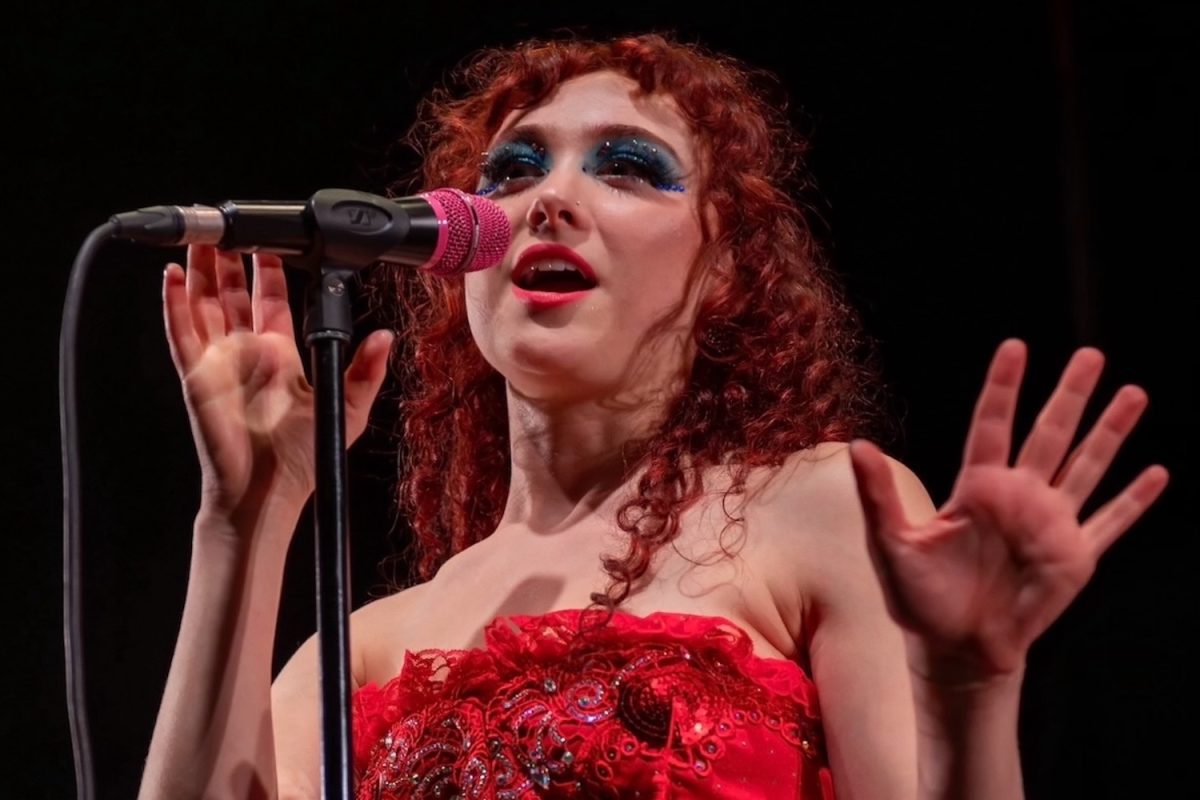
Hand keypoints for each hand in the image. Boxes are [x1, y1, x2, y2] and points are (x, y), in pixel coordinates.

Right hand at [163, 245, 392, 526]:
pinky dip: (173, 303)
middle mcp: (247, 351)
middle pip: (233, 293)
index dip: (269, 268)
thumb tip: (385, 336)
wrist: (266, 490)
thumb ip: (366, 370)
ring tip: (200, 237)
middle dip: (230, 259)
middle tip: (229, 226)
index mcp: (281, 353)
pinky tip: (171, 276)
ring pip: (204, 303)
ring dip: (201, 271)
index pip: (271, 299)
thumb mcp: (347, 408)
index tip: (273, 240)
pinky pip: (180, 331)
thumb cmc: (303, 457)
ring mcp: (219, 359)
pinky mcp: (196, 373)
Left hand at [848, 339, 1167, 683]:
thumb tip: (857, 445)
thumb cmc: (919, 598)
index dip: (1004, 387)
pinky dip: (1134, 501)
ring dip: (1111, 432)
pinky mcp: (1074, 557)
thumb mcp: (892, 544)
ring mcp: (1050, 524)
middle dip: (1071, 394)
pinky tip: (1158, 473)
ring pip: (1087, 466)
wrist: (955, 649)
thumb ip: (879, 495)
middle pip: (1050, 433)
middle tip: (1091, 354)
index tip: (1015, 347)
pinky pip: (1111, 522)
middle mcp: (1018, 496)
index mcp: (977, 487)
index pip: (993, 424)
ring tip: (1134, 392)